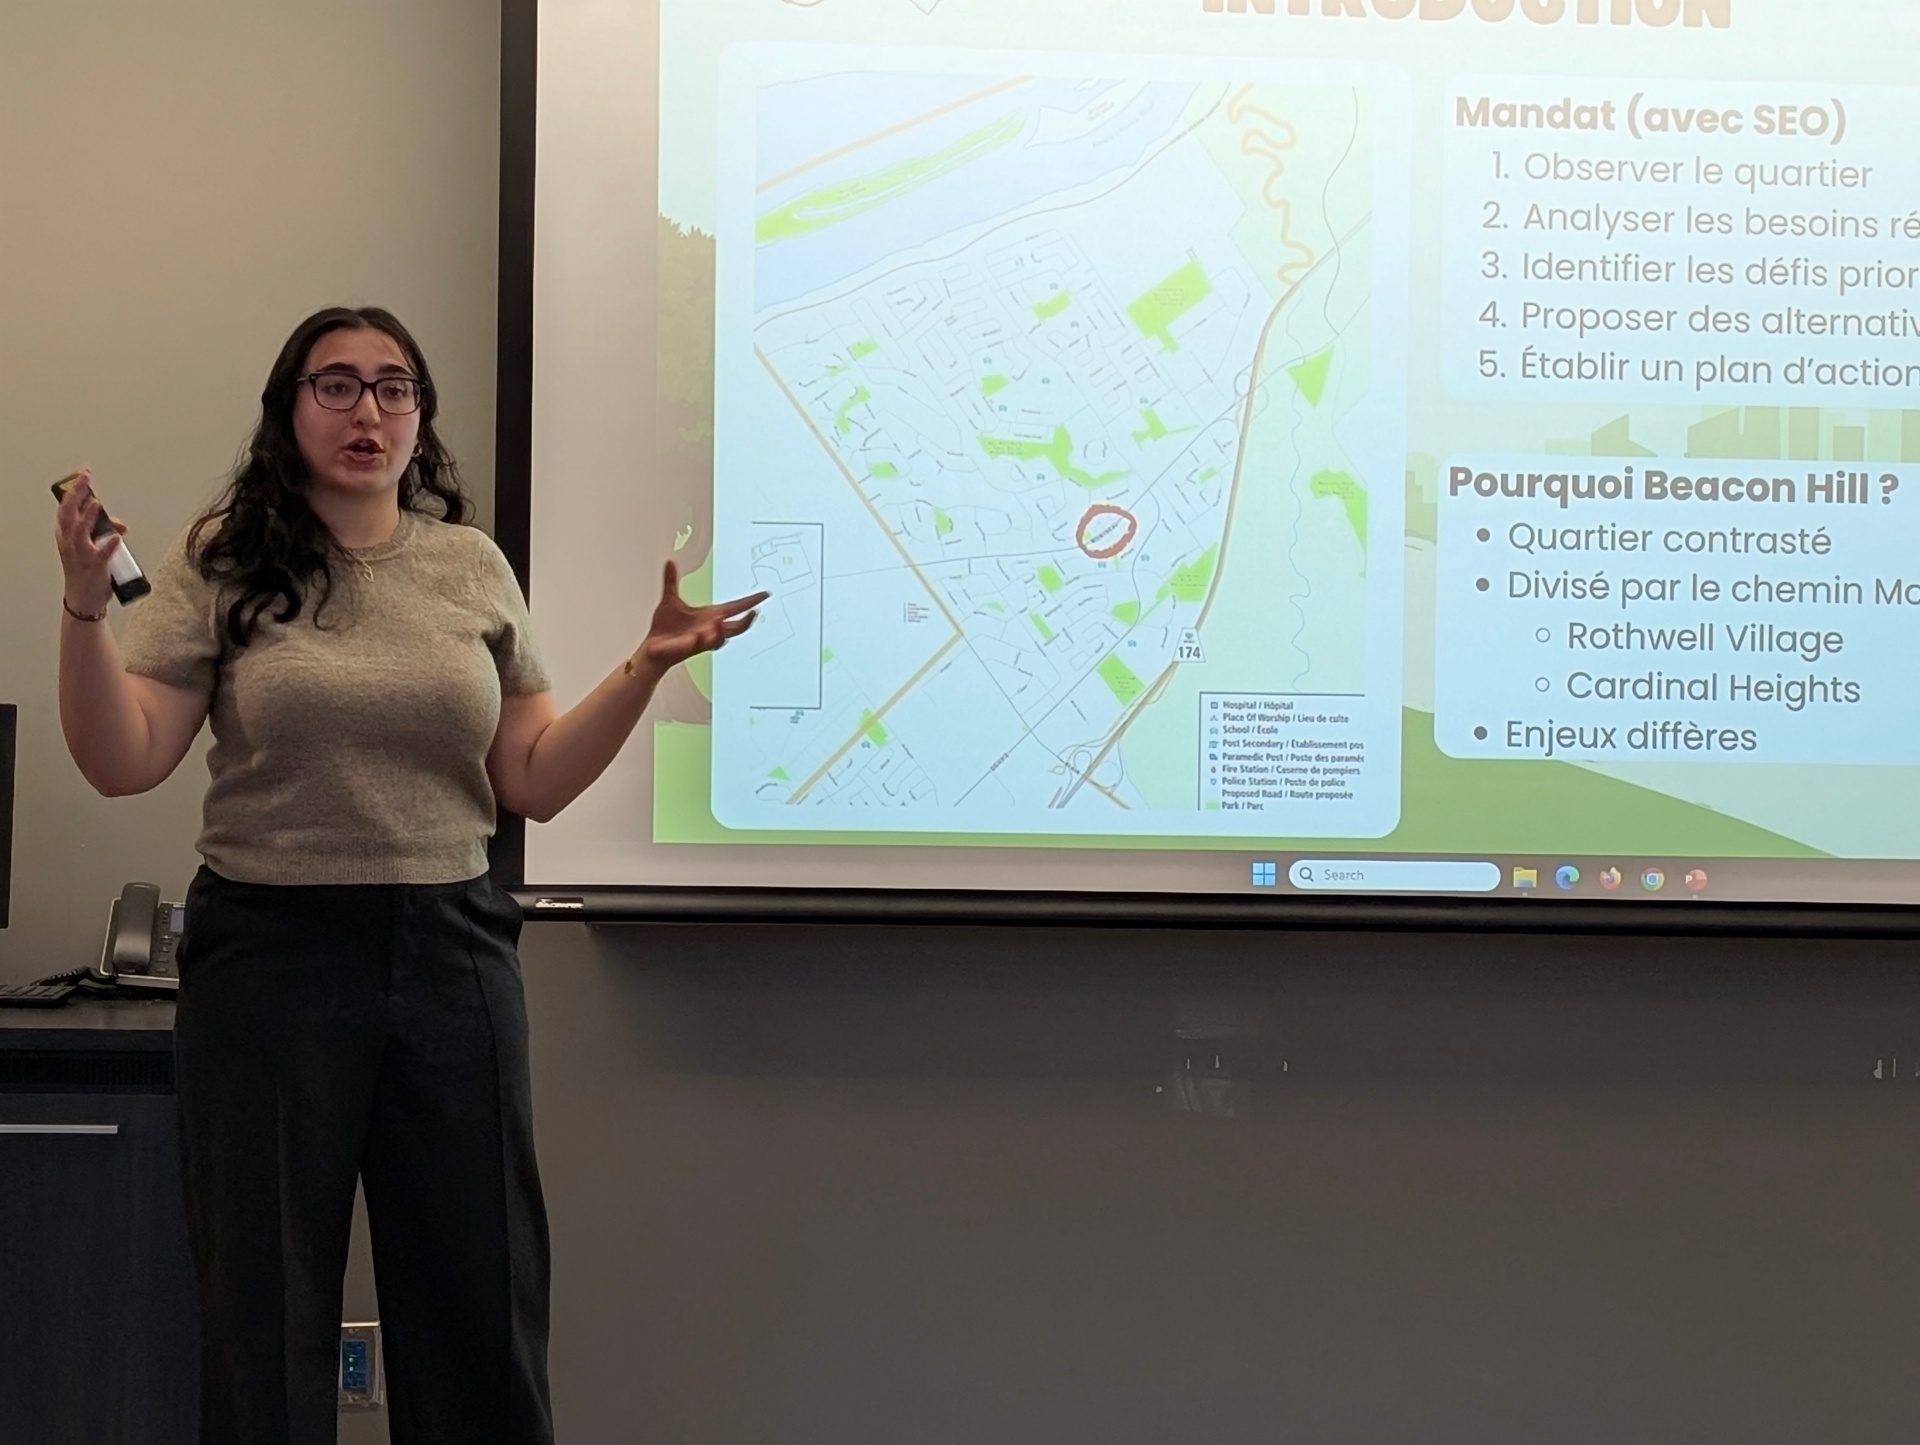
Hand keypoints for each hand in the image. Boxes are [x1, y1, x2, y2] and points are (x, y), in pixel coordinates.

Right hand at [53, 469, 126, 615]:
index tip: (84, 474)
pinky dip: (107, 546)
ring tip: (96, 503)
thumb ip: (105, 533)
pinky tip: (116, 537)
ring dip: (86, 518)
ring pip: (79, 534)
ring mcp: (81, 557)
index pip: (67, 508)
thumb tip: (120, 526)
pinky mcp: (95, 570)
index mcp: (67, 536)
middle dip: (76, 495)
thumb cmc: (87, 571)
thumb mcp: (93, 548)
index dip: (74, 491)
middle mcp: (70, 544)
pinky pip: (101, 556)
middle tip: (85, 478)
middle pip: (68, 515)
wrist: (83, 600)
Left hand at [636, 560, 767, 671]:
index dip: (750, 601)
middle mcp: (710, 629)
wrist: (653, 647)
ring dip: (722, 631)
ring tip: (719, 621)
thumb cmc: (664, 628)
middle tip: (755, 612)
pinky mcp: (689, 648)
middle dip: (747, 621)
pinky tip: (698, 634)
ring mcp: (702, 640)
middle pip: (737, 628)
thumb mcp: (670, 599)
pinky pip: (699, 644)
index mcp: (710, 616)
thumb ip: (671, 581)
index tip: (765, 594)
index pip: (735, 608)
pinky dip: (701, 639)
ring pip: (721, 639)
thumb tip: (669, 562)